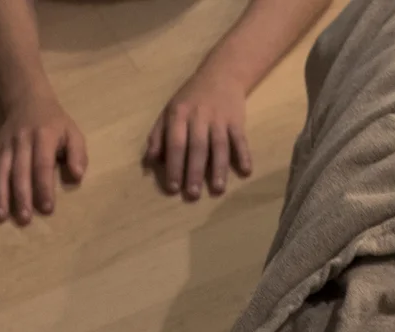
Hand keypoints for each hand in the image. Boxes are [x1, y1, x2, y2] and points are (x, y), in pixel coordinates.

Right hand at [0, 96, 86, 223]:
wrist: (27, 99)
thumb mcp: (73, 132)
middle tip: (24, 219)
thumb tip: (77, 175)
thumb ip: (77, 154)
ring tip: (0, 217)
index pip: (42, 165)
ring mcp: (6, 146)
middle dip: (21, 196)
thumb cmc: (55, 122)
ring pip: (1, 172)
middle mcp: (22, 141)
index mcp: (43, 137)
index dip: (44, 187)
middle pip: (20, 171)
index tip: (47, 208)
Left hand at [144, 70, 252, 200]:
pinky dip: (243, 154)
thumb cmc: (191, 98)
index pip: (175, 143)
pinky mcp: (236, 120)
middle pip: (197, 147)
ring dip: (218, 168)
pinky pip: (240, 139)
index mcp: (179, 114)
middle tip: (192, 195)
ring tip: (217, 189)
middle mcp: (199, 116)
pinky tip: (245, 171)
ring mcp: (219, 118)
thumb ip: (158, 135)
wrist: (221, 74)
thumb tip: (149, 160)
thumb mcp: (169, 111)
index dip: (174, 166)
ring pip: (219, 146)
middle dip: (194, 172)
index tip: (173, 187)